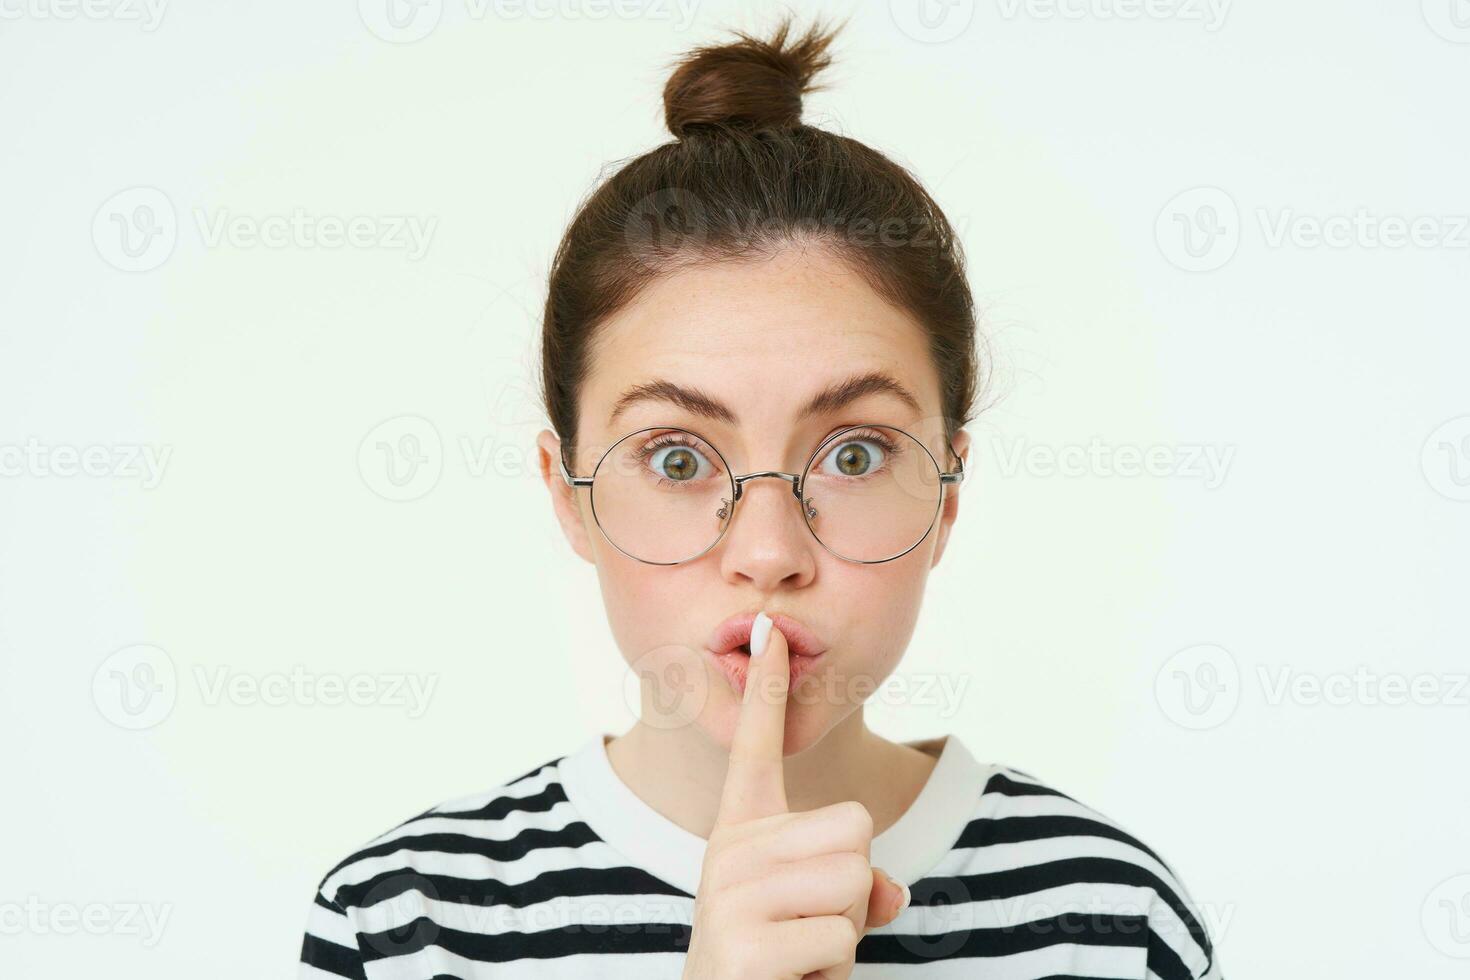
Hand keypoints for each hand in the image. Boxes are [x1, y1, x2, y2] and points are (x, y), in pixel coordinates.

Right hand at [681, 613, 909, 979]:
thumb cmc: (775, 967)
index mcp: (741, 833)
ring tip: (800, 957)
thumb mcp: (816, 915)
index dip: (767, 690)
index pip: (757, 747)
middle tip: (808, 928)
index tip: (768, 630)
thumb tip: (894, 890)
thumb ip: (855, 885)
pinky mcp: (745, 943)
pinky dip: (833, 971)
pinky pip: (842, 937)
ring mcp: (731, 896)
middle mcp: (730, 852)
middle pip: (854, 825)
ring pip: (855, 879)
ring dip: (847, 932)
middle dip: (854, 887)